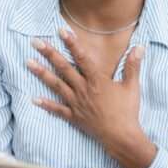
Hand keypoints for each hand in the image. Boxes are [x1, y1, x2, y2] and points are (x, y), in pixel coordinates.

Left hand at [27, 29, 155, 167]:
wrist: (121, 137)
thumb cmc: (127, 111)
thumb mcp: (132, 87)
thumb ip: (133, 66)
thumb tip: (139, 47)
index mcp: (97, 81)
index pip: (82, 58)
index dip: (72, 43)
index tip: (61, 30)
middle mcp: (83, 90)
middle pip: (63, 68)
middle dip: (49, 53)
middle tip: (35, 42)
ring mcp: (76, 103)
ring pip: (56, 85)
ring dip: (41, 73)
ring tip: (28, 62)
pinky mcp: (74, 117)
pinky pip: (57, 109)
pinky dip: (46, 104)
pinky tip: (34, 98)